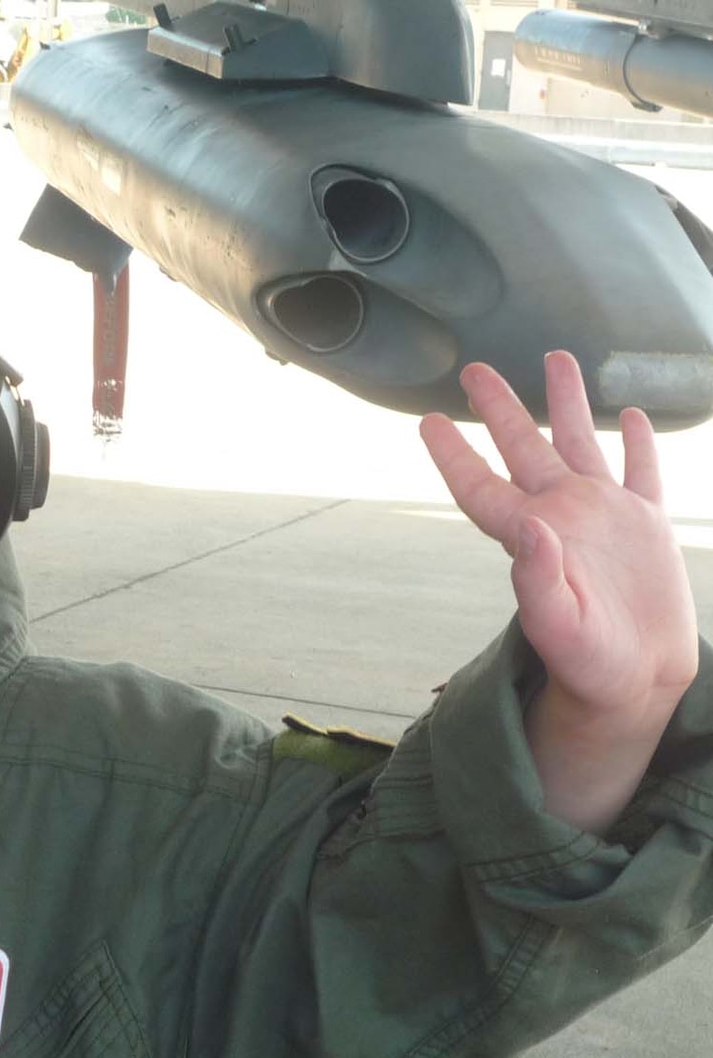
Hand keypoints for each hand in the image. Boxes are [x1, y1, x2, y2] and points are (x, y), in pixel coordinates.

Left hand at [421, 353, 697, 734]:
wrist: (636, 679)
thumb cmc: (587, 663)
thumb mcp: (559, 627)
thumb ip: (538, 580)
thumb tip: (531, 526)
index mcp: (532, 536)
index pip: (481, 485)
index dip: (454, 453)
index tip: (428, 421)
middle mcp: (564, 514)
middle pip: (525, 447)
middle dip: (502, 407)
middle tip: (474, 369)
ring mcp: (606, 516)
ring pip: (582, 442)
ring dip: (569, 401)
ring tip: (557, 359)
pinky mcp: (647, 526)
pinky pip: (642, 473)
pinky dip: (639, 443)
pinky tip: (634, 415)